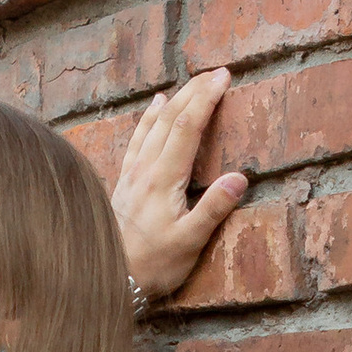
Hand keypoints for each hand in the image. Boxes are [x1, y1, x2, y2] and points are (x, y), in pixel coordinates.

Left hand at [112, 73, 247, 304]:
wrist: (112, 278)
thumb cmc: (153, 265)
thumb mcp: (190, 242)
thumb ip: (213, 209)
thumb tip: (240, 177)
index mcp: (164, 179)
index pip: (188, 127)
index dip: (206, 99)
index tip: (223, 77)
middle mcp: (145, 169)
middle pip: (170, 118)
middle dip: (194, 91)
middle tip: (215, 72)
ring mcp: (132, 173)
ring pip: (153, 124)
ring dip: (174, 100)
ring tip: (190, 81)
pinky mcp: (125, 182)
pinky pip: (138, 138)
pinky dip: (149, 117)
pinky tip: (154, 107)